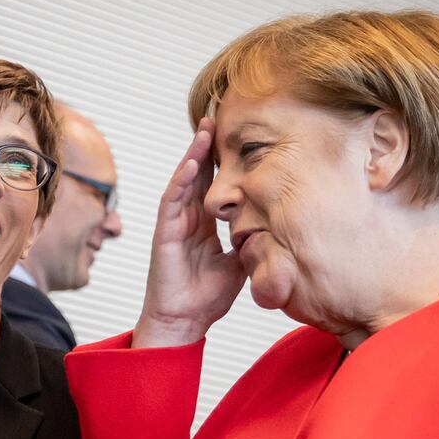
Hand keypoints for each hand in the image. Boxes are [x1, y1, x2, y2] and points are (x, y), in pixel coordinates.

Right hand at [133, 118, 245, 346]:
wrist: (184, 322)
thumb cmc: (206, 297)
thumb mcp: (239, 266)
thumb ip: (249, 245)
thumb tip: (275, 231)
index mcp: (205, 224)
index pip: (213, 184)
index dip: (222, 160)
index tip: (238, 136)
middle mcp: (188, 219)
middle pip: (197, 174)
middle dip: (207, 146)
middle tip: (219, 116)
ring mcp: (174, 224)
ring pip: (184, 181)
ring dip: (193, 154)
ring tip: (205, 129)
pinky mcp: (164, 234)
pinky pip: (171, 202)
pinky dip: (181, 181)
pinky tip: (192, 162)